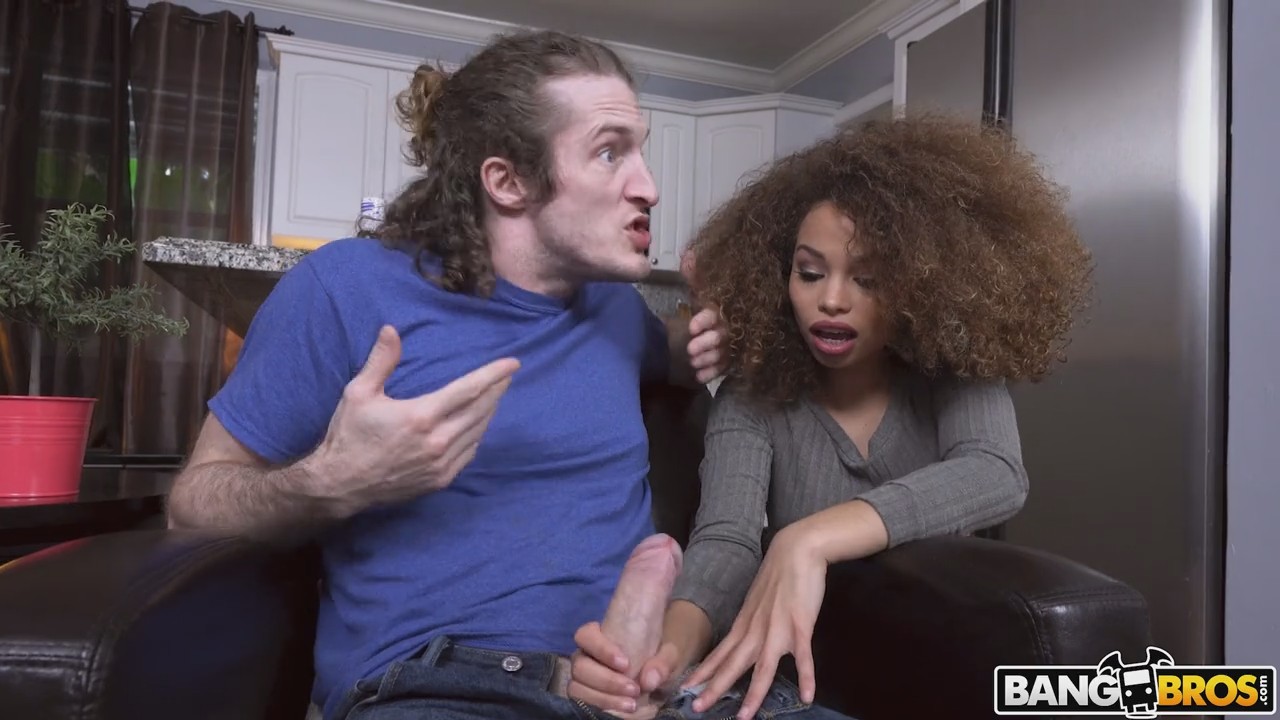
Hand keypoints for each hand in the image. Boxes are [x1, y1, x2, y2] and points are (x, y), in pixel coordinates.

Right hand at [306, 325, 518, 515]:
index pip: (468, 389)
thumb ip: (380, 361)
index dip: (493, 375)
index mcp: (421, 416)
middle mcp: (437, 441)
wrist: (341, 485)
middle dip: (497, 390)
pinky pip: (469, 454)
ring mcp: (441, 464)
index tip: (513, 364)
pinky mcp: (440, 480)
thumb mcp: (358, 393)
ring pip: (477, 432)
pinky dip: (477, 436)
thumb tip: (391, 330)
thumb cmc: (348, 436)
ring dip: (489, 412)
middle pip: (480, 410)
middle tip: (507, 376)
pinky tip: (477, 426)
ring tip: (495, 396)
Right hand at [568, 622, 684, 719]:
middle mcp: (584, 657)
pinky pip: (581, 704)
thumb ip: (663, 663)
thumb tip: (648, 680)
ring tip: (631, 705)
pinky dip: (600, 709)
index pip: (585, 635)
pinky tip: (621, 714)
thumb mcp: (667, 656)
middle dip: (607, 680)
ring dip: (603, 699)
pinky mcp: (584, 697)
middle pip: (580, 666)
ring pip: (576, 688)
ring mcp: (581, 679)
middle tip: (634, 690)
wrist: (653, 680)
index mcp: (598, 638)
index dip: (601, 649)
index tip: (626, 663)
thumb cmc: (654, 659)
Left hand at [678, 248, 725, 384]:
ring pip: (724, 352)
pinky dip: (712, 373)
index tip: (691, 327)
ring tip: (693, 362)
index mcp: (723, 307)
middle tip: (690, 349)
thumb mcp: (701, 287)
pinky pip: (725, 368)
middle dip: (707, 342)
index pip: (716, 312)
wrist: (711, 324)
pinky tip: (699, 377)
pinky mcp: (731, 359)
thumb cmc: (708, 301)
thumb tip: (689, 257)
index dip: (705, 320)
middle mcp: (731, 325)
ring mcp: (733, 343)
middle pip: (723, 335)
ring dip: (709, 359)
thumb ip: (696, 275)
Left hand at [681, 526, 826, 719]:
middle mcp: (756, 629)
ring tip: (745, 717)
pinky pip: (803, 657)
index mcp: (745, 624)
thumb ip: (752, 622)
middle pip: (733, 664)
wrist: (797, 550)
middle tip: (696, 707)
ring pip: (763, 667)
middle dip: (715, 688)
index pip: (720, 652)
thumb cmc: (779, 576)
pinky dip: (806, 677)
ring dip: (754, 693)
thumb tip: (747, 637)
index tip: (688, 688)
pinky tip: (807, 696)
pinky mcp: (800, 625)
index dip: (705, 672)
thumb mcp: (757, 601)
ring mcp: (778, 629)